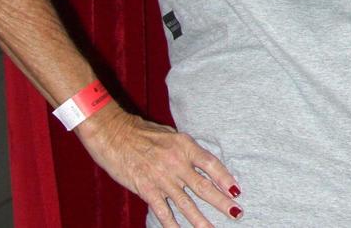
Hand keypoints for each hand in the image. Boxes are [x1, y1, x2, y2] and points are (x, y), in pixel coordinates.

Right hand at [77, 106, 241, 226]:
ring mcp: (162, 178)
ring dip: (200, 219)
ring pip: (186, 203)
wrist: (113, 134)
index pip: (211, 164)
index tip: (237, 190)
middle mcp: (176, 163)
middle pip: (203, 187)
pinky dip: (172, 224)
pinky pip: (162, 211)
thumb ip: (185, 150)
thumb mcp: (171, 135)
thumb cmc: (142, 132)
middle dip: (221, 202)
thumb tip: (199, 163)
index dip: (225, 178)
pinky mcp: (146, 190)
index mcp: (185, 146)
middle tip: (236, 213)